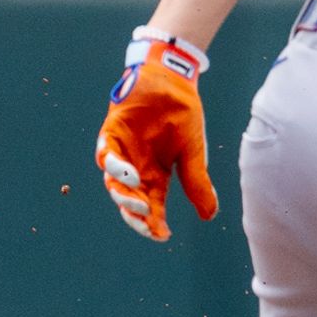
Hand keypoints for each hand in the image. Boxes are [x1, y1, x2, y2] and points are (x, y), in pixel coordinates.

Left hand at [98, 27, 216, 241]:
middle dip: (136, 217)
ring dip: (125, 197)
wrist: (172, 80)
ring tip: (140, 204)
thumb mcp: (194, 152)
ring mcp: (122, 152)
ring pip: (114, 183)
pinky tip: (130, 175)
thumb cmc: (183, 114)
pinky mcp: (111, 134)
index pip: (153, 206)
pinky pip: (106, 155)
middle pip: (130, 200)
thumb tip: (210, 216)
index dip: (155, 223)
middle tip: (147, 224)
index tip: (162, 236)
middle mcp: (137, 168)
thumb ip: (197, 182)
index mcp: (157, 175)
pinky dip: (115, 168)